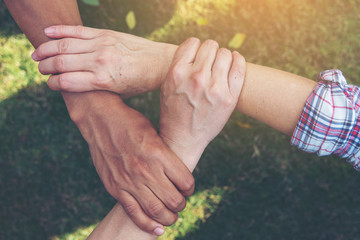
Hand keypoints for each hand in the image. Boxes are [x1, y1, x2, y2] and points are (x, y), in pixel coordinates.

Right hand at [32, 25, 175, 97]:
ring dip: (46, 49)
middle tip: (40, 69)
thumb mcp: (120, 93)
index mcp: (103, 81)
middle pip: (61, 63)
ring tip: (37, 54)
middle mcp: (100, 62)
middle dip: (45, 67)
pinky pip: (77, 30)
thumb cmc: (140, 82)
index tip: (50, 84)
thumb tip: (75, 88)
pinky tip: (47, 32)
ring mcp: (102, 45)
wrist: (161, 63)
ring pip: (64, 45)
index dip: (53, 83)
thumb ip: (97, 90)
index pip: (66, 82)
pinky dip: (59, 30)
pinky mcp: (105, 33)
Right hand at [69, 92, 193, 234]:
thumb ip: (167, 155)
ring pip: (156, 210)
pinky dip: (148, 225)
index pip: (186, 182)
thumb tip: (179, 173)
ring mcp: (129, 181)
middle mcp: (145, 170)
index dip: (190, 188)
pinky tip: (158, 229)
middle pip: (174, 200)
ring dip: (169, 217)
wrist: (101, 120)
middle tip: (181, 202)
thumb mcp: (156, 133)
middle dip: (181, 204)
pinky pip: (134, 213)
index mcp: (159, 154)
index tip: (187, 187)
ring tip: (172, 216)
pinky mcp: (115, 188)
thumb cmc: (132, 123)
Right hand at [160, 38, 245, 170]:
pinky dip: (238, 60)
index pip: (193, 42)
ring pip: (226, 54)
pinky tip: (234, 61)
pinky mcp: (229, 98)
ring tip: (218, 67)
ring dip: (222, 57)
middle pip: (211, 45)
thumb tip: (198, 44)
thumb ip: (180, 65)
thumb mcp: (167, 85)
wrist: (183, 138)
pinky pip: (240, 67)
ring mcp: (215, 88)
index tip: (196, 56)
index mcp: (177, 73)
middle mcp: (196, 78)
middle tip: (208, 63)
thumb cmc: (173, 110)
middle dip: (209, 52)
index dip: (195, 48)